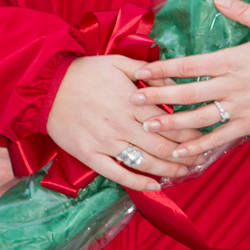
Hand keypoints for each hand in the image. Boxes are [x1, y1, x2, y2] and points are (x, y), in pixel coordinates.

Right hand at [46, 55, 192, 190]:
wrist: (46, 87)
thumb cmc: (85, 72)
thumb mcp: (118, 62)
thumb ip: (147, 71)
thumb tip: (172, 81)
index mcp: (130, 101)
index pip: (168, 121)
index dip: (188, 133)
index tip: (203, 138)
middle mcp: (121, 124)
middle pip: (160, 146)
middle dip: (184, 156)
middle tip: (200, 160)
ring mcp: (105, 142)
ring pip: (143, 163)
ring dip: (167, 171)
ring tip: (183, 174)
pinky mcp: (90, 155)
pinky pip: (117, 174)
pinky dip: (138, 183)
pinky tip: (153, 186)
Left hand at [130, 0, 249, 161]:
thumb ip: (244, 12)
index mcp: (234, 60)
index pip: (191, 65)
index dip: (164, 68)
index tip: (143, 70)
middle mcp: (232, 85)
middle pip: (188, 93)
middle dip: (158, 97)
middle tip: (132, 100)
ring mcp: (239, 108)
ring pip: (199, 119)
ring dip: (172, 124)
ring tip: (148, 127)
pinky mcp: (249, 126)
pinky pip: (219, 139)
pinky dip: (199, 148)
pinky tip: (179, 153)